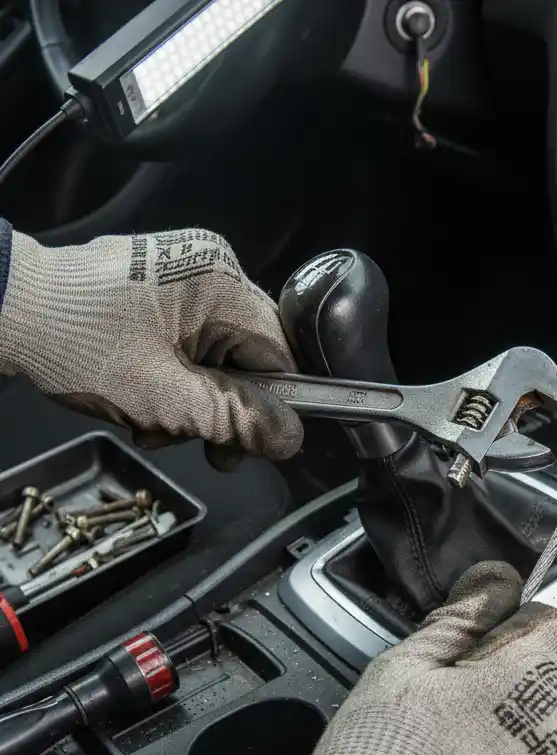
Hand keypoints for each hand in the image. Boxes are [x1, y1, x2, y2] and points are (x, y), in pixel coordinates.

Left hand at [0, 227, 302, 466]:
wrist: (4, 307)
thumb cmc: (77, 345)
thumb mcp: (164, 397)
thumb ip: (236, 420)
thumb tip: (293, 438)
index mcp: (222, 281)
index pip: (280, 354)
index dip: (271, 406)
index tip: (247, 447)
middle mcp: (212, 266)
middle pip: (251, 355)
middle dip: (225, 409)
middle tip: (204, 451)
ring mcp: (184, 271)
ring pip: (220, 353)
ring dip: (197, 400)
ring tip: (155, 427)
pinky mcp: (160, 282)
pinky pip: (193, 337)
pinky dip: (178, 375)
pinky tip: (148, 399)